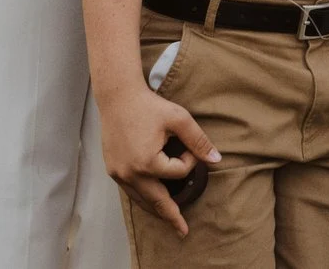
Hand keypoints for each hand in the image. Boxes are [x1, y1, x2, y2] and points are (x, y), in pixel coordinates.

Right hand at [96, 84, 218, 236]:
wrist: (118, 97)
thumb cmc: (149, 106)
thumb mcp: (179, 119)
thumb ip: (198, 140)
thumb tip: (216, 159)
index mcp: (147, 163)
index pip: (177, 172)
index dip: (188, 159)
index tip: (186, 145)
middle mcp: (130, 174)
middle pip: (156, 201)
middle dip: (171, 216)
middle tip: (183, 230)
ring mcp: (119, 174)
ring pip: (141, 200)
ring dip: (155, 209)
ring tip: (169, 219)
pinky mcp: (113, 170)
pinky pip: (130, 190)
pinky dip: (142, 197)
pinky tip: (150, 199)